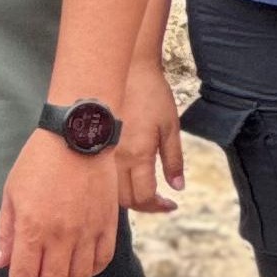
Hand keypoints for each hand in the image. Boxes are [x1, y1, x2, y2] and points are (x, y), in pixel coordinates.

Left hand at [0, 129, 118, 276]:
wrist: (78, 136)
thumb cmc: (38, 162)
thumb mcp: (12, 193)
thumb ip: (7, 232)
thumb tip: (0, 264)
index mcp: (32, 229)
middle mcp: (60, 236)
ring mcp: (86, 232)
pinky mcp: (107, 224)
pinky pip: (100, 260)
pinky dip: (91, 275)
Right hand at [117, 57, 183, 214]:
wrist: (127, 69)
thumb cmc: (152, 94)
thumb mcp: (171, 127)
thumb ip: (174, 160)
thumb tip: (177, 187)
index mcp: (139, 154)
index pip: (144, 197)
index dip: (158, 207)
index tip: (171, 204)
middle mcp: (117, 157)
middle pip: (126, 200)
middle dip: (145, 206)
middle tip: (160, 201)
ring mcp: (105, 151)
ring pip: (112, 190)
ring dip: (129, 198)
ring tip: (145, 190)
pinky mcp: (98, 143)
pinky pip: (104, 175)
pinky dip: (116, 184)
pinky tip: (129, 177)